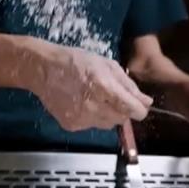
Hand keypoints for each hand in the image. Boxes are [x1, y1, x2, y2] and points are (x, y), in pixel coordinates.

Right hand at [30, 44, 152, 131]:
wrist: (43, 69)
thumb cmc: (76, 61)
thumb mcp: (107, 65)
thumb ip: (128, 85)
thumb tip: (146, 101)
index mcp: (104, 87)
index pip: (132, 109)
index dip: (139, 109)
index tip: (139, 107)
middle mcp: (93, 106)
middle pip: (122, 119)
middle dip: (123, 109)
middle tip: (112, 96)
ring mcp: (81, 118)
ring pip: (108, 125)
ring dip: (108, 114)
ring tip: (96, 98)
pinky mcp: (72, 125)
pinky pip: (92, 126)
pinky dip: (93, 117)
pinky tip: (83, 103)